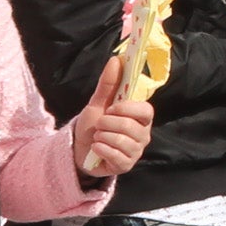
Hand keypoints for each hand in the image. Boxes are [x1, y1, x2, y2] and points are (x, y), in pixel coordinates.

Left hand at [72, 51, 154, 179]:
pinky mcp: (126, 166)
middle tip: (99, 124)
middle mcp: (143, 134)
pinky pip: (116, 157)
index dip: (128, 109)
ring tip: (98, 136)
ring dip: (103, 137)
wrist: (79, 149)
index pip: (146, 111)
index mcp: (140, 117)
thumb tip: (116, 59)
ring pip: (123, 142)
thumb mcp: (97, 103)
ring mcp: (135, 151)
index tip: (111, 108)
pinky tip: (96, 148)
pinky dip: (101, 150)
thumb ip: (108, 83)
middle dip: (108, 124)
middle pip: (131, 127)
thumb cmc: (93, 125)